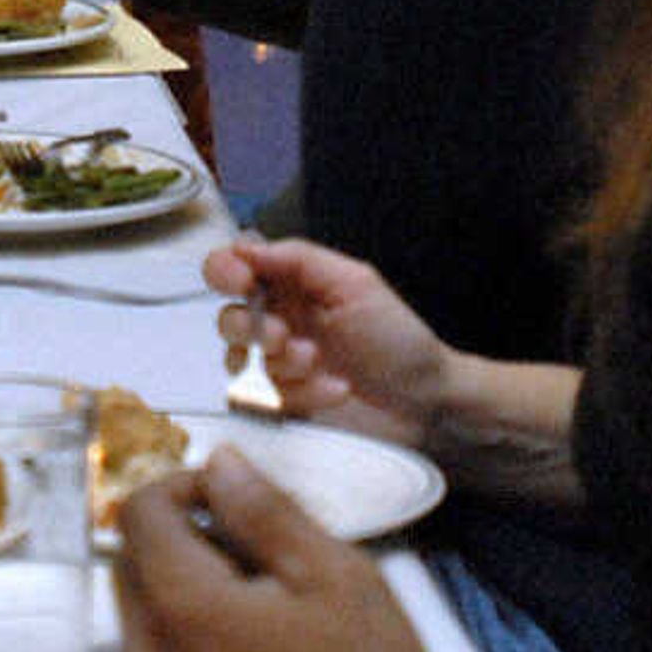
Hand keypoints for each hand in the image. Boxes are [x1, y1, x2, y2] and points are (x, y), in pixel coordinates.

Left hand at [111, 452, 419, 651]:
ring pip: (148, 604)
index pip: (140, 510)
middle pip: (135, 557)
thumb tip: (222, 464)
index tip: (233, 494)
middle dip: (186, 534)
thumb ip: (267, 512)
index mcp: (183, 603)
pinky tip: (258, 636)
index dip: (185, 486)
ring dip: (193, 582)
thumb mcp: (335, 578)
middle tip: (259, 548)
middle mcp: (153, 648)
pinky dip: (197, 625)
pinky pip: (165, 646)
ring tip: (269, 601)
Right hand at [197, 236, 449, 447]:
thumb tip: (246, 247)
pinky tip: (336, 388)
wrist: (426, 401)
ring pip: (242, 362)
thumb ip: (299, 258)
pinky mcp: (285, 403)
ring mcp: (279, 366)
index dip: (225, 270)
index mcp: (291, 284)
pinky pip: (268, 400)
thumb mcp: (356, 283)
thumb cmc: (398, 338)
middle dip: (249, 326)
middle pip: (227, 317)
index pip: (235, 267)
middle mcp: (278, 321)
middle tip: (282, 334)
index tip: (240, 280)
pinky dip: (303, 393)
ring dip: (281, 362)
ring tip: (319, 363)